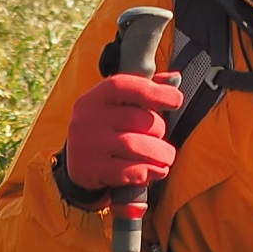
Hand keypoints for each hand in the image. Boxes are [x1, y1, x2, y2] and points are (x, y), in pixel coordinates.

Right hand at [66, 72, 182, 190]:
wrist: (75, 163)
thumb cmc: (108, 128)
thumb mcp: (119, 106)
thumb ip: (145, 91)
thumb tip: (175, 79)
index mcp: (96, 97)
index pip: (127, 86)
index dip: (156, 92)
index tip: (177, 100)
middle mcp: (87, 118)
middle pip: (138, 119)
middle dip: (159, 130)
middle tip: (161, 139)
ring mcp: (86, 145)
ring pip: (135, 146)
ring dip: (159, 154)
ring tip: (167, 158)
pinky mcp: (90, 170)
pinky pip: (127, 171)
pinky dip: (147, 172)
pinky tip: (156, 171)